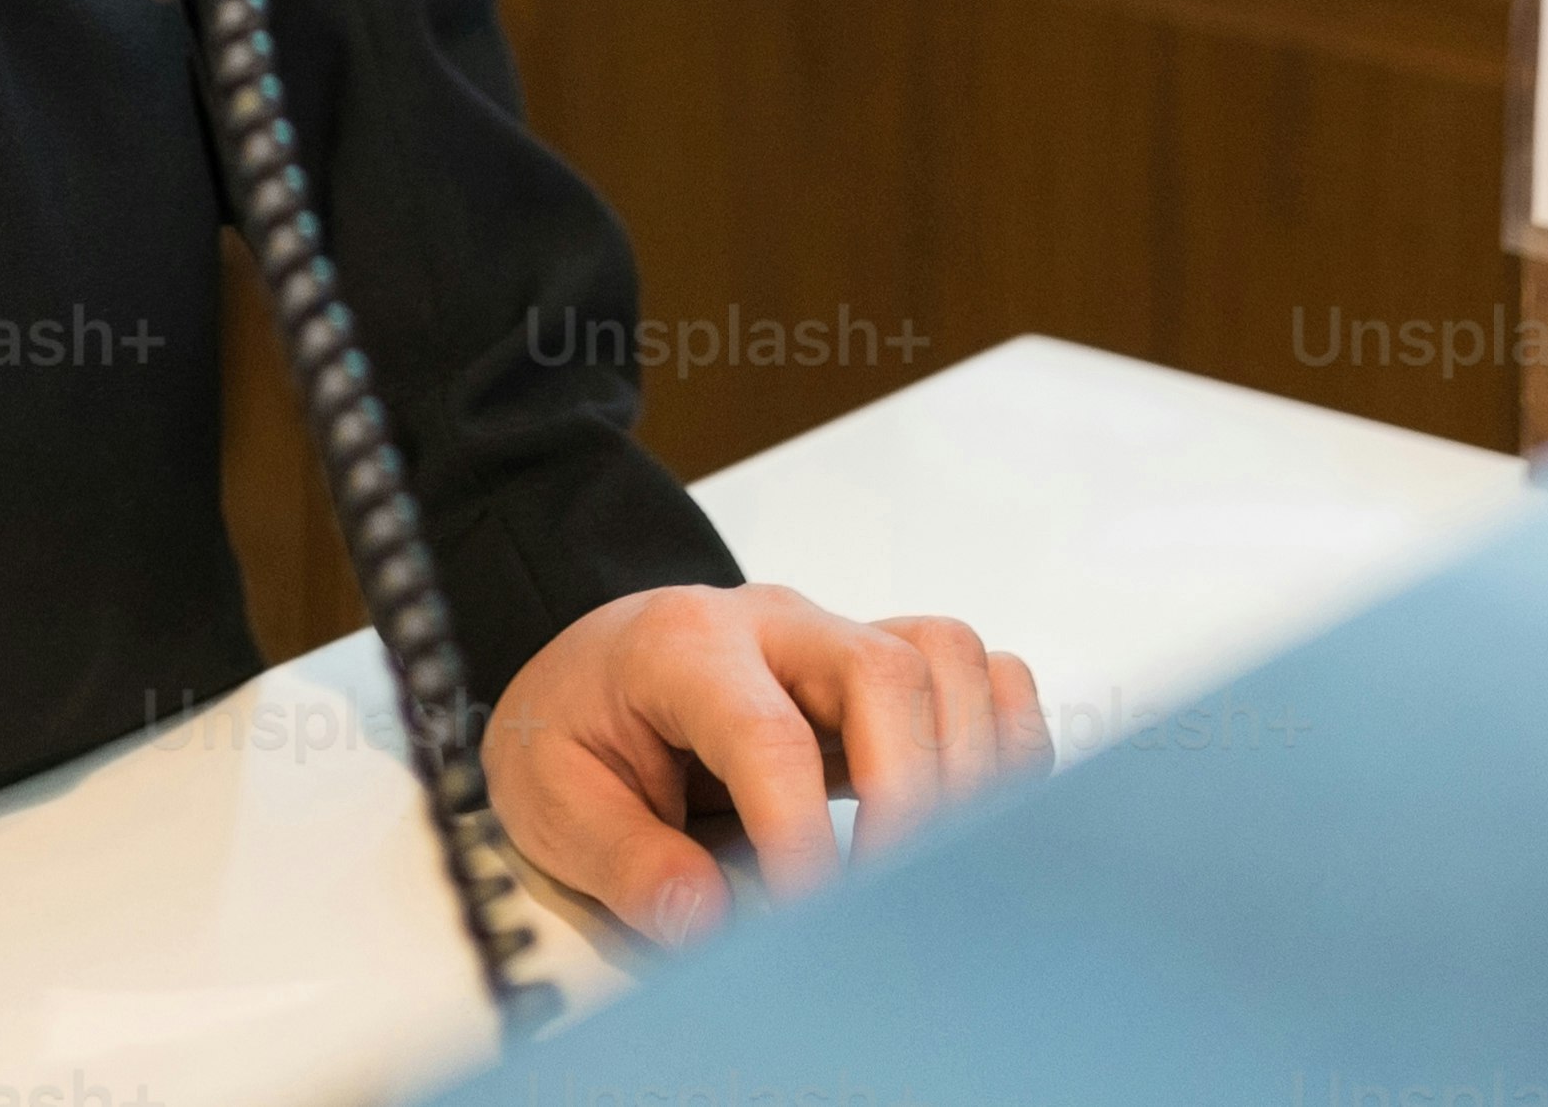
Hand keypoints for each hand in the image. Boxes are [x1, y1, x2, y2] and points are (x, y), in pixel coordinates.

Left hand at [482, 577, 1048, 945]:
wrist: (584, 666)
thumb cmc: (572, 723)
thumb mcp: (549, 796)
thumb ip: (625, 859)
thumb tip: (707, 923)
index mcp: (681, 647)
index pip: (764, 731)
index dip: (799, 832)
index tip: (810, 914)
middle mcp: (775, 624)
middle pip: (886, 671)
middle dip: (907, 795)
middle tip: (885, 897)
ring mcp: (836, 637)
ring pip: (949, 658)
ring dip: (965, 765)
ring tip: (932, 864)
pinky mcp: (880, 666)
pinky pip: (976, 673)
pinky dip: (999, 741)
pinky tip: (972, 817)